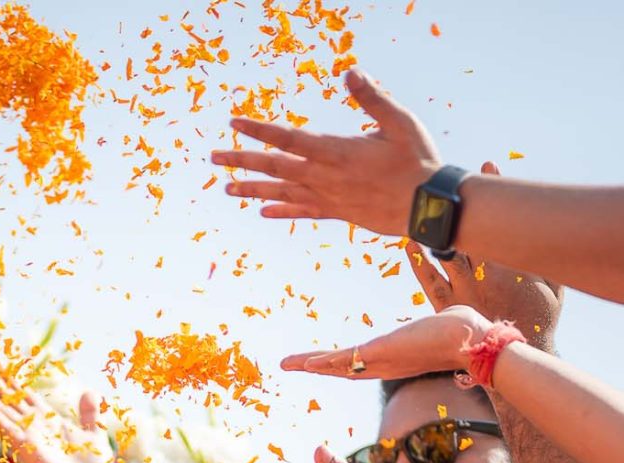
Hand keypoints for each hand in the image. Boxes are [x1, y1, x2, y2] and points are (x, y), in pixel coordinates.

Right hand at [0, 354, 113, 462]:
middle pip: (4, 395)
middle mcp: (32, 427)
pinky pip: (4, 426)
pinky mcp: (25, 448)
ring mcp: (26, 437)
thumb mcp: (95, 436)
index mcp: (47, 422)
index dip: (7, 375)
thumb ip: (89, 415)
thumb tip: (90, 392)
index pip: (21, 393)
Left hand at [213, 69, 439, 236]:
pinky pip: (301, 211)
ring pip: (281, 192)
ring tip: (226, 187)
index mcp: (335, 151)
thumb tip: (349, 71)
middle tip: (213, 157)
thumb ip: (372, 98)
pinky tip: (262, 211)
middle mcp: (324, 177)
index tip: (234, 122)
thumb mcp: (399, 121)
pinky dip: (280, 210)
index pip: (287, 138)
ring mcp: (328, 198)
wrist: (427, 206)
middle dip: (241, 160)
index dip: (258, 130)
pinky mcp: (336, 212)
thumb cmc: (417, 161)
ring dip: (252, 188)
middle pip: (274, 167)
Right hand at [281, 304, 488, 384]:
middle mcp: (383, 365)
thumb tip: (444, 318)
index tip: (315, 361)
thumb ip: (432, 326)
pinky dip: (327, 362)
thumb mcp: (438, 327)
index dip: (334, 363)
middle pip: (340, 368)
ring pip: (339, 365)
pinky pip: (349, 360)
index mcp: (392, 360)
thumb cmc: (462, 332)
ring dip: (312, 364)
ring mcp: (381, 361)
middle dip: (313, 366)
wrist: (471, 341)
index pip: (355, 363)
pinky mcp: (383, 353)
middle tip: (287, 365)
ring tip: (288, 363)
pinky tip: (310, 362)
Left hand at [405, 168, 562, 348]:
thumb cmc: (539, 318)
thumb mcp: (554, 285)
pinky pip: (430, 282)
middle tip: (451, 178)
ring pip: (446, 250)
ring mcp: (463, 290)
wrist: (515, 354)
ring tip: (425, 205)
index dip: (495, 190)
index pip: (500, 219)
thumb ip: (546, 258)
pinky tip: (410, 245)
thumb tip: (546, 228)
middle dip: (463, 201)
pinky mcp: (447, 307)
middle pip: (471, 228)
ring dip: (436, 227)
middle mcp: (484, 273)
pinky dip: (419, 263)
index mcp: (510, 262)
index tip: (488, 165)